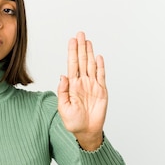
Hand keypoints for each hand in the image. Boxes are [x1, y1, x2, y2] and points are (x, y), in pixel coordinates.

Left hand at [57, 32, 107, 150]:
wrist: (86, 131)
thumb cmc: (73, 122)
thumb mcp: (63, 107)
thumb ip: (63, 91)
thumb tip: (62, 75)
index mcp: (72, 85)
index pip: (72, 64)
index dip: (72, 52)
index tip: (71, 40)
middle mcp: (82, 82)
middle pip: (82, 61)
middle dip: (80, 47)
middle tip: (80, 34)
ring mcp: (92, 86)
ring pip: (91, 65)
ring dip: (90, 53)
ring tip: (88, 41)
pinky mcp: (102, 91)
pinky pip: (101, 76)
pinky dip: (100, 66)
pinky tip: (98, 57)